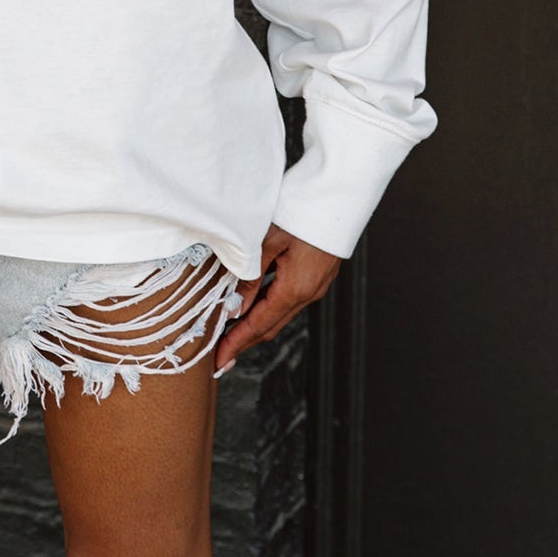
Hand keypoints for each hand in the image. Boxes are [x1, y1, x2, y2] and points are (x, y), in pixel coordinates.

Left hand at [212, 223, 340, 373]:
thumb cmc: (302, 211)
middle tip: (221, 354)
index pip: (259, 325)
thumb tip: (234, 306)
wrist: (338, 195)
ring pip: (279, 314)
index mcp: (295, 288)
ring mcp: (315, 286)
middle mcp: (308, 292)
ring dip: (256, 325)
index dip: (237, 344)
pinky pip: (288, 300)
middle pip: (270, 326)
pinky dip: (268, 308)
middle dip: (244, 342)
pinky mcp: (317, 276)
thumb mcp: (268, 241)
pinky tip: (253, 303)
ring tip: (231, 333)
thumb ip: (250, 275)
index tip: (219, 361)